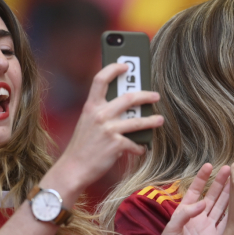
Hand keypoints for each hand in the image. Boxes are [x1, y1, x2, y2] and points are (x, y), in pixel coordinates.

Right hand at [46, 63, 163, 202]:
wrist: (73, 168)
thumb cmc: (82, 146)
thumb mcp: (87, 123)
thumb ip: (101, 112)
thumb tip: (125, 105)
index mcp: (91, 106)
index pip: (100, 79)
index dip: (113, 69)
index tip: (125, 65)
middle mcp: (100, 115)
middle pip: (129, 97)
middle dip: (146, 95)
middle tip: (155, 96)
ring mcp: (108, 129)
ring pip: (138, 120)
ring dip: (152, 120)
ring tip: (159, 120)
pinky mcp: (116, 144)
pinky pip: (135, 143)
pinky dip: (139, 147)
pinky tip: (141, 148)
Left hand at [146, 164, 231, 234]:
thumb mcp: (171, 228)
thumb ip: (186, 213)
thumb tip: (203, 204)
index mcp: (185, 211)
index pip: (196, 191)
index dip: (202, 178)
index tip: (209, 165)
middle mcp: (199, 217)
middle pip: (213, 196)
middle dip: (221, 183)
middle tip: (230, 169)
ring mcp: (208, 227)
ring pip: (221, 207)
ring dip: (229, 195)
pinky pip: (226, 224)